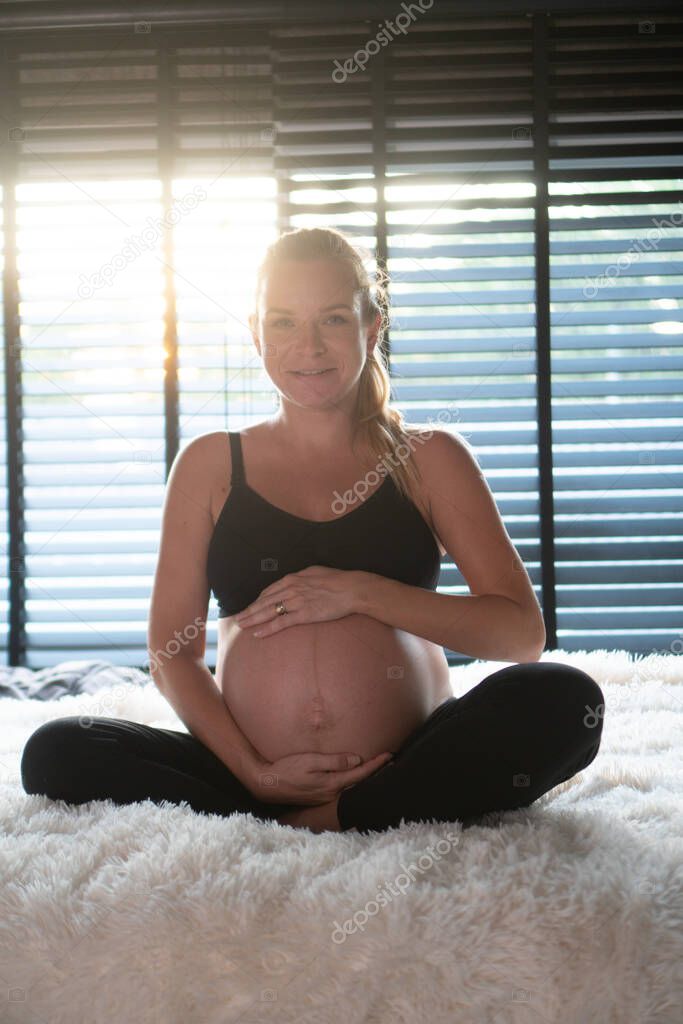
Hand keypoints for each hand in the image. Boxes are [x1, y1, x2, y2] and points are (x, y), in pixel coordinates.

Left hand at [234, 566, 365, 637]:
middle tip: (237, 619)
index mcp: (292, 579)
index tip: (249, 607)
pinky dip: (267, 628)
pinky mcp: (303, 614)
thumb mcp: (314, 572)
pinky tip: (258, 633)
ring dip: (252, 619)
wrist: (350, 589)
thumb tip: (294, 580)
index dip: (257, 600)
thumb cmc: (336, 579)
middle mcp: (290, 589)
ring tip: (241, 626)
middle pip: (263, 601)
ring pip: (268, 612)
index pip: (268, 591)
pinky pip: (281, 622)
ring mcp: (296, 602)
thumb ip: (301, 577)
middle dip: (249, 611)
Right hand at [246, 749, 393, 805]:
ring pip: (352, 787)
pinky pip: (342, 789)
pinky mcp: (320, 798)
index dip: (376, 764)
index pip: (360, 773)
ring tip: (380, 768)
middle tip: (392, 762)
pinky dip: (353, 782)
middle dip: (376, 772)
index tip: (390, 755)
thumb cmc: (288, 769)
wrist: (269, 785)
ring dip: (365, 778)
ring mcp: (326, 798)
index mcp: (331, 784)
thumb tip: (356, 759)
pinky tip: (357, 776)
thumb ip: (334, 761)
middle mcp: (332, 794)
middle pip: (359, 783)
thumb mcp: (310, 761)